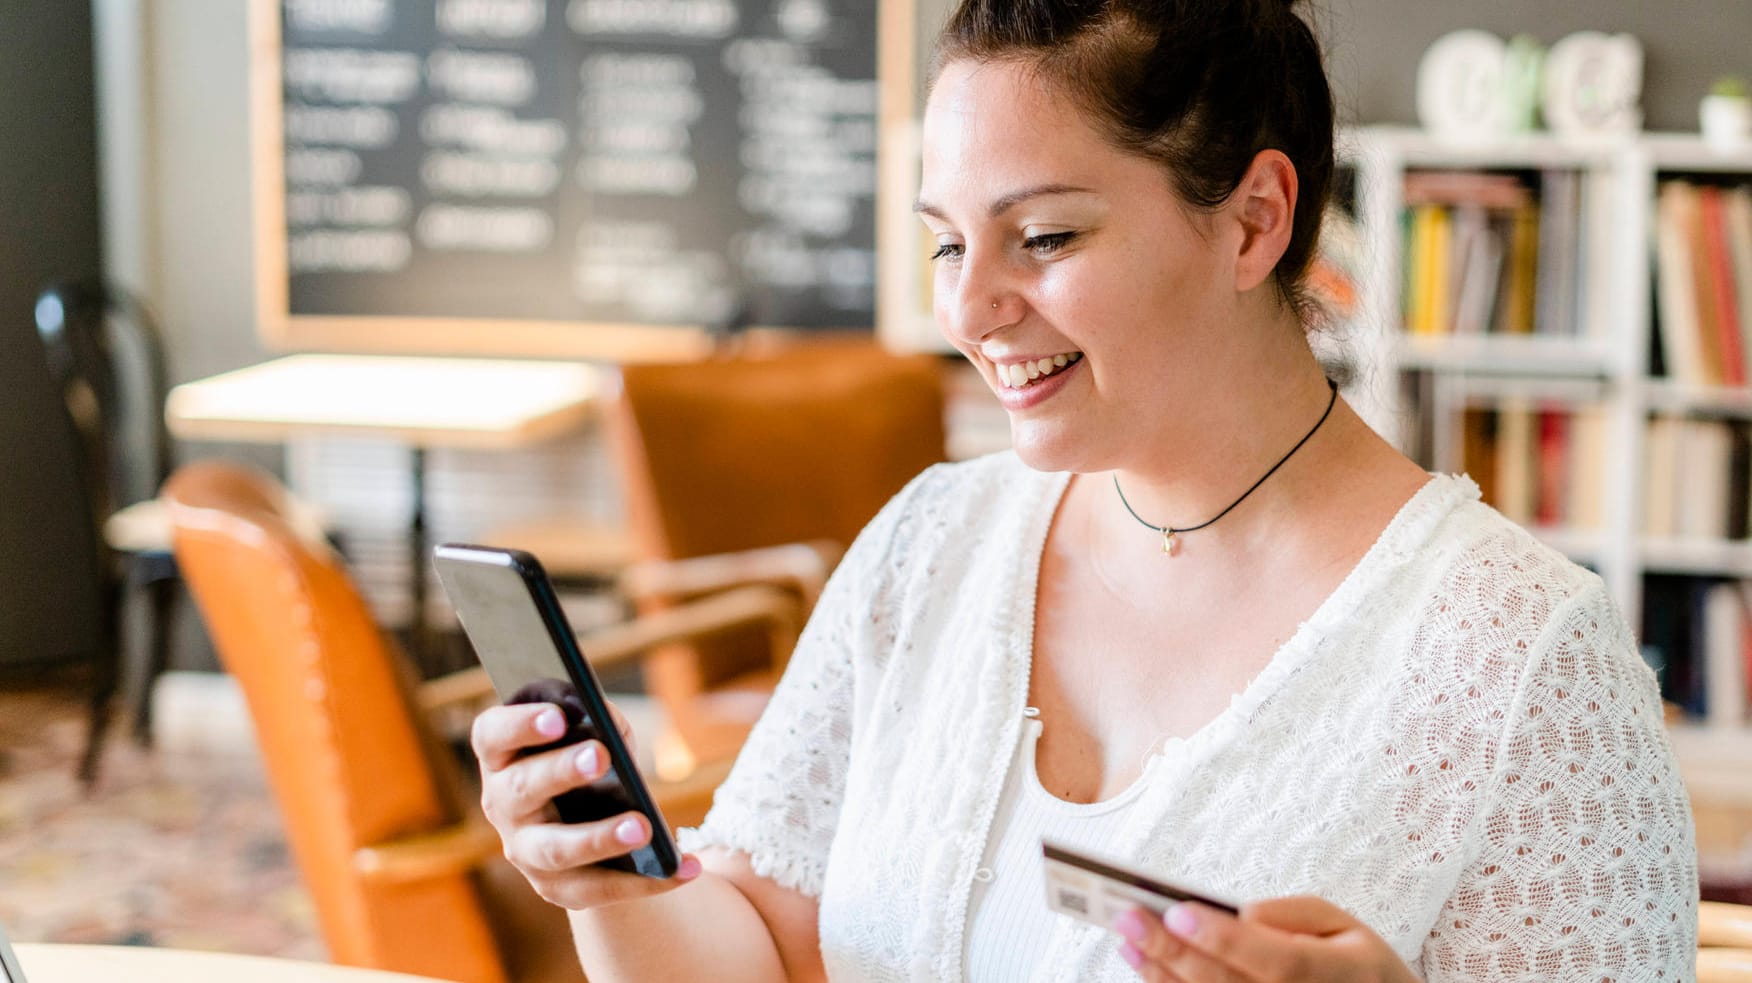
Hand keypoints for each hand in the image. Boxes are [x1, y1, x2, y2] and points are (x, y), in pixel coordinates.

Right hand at [472, 701, 702, 909]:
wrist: (594, 823)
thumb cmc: (592, 761)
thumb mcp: (596, 734)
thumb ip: (600, 722)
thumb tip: (608, 725)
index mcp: (503, 756)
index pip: (492, 734)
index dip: (519, 723)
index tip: (558, 716)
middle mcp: (503, 805)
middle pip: (521, 788)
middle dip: (561, 770)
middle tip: (600, 756)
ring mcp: (525, 851)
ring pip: (555, 849)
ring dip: (599, 838)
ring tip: (643, 825)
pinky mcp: (558, 888)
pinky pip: (600, 888)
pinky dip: (646, 881)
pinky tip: (686, 867)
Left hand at [1113, 895, 1419, 982]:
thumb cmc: (1354, 964)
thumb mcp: (1344, 926)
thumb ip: (1295, 916)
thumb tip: (1241, 914)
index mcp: (1339, 972)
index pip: (1278, 961)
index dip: (1226, 939)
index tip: (1178, 911)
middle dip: (1175, 952)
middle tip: (1130, 919)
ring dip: (1163, 977)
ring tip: (1127, 941)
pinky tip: (1148, 969)